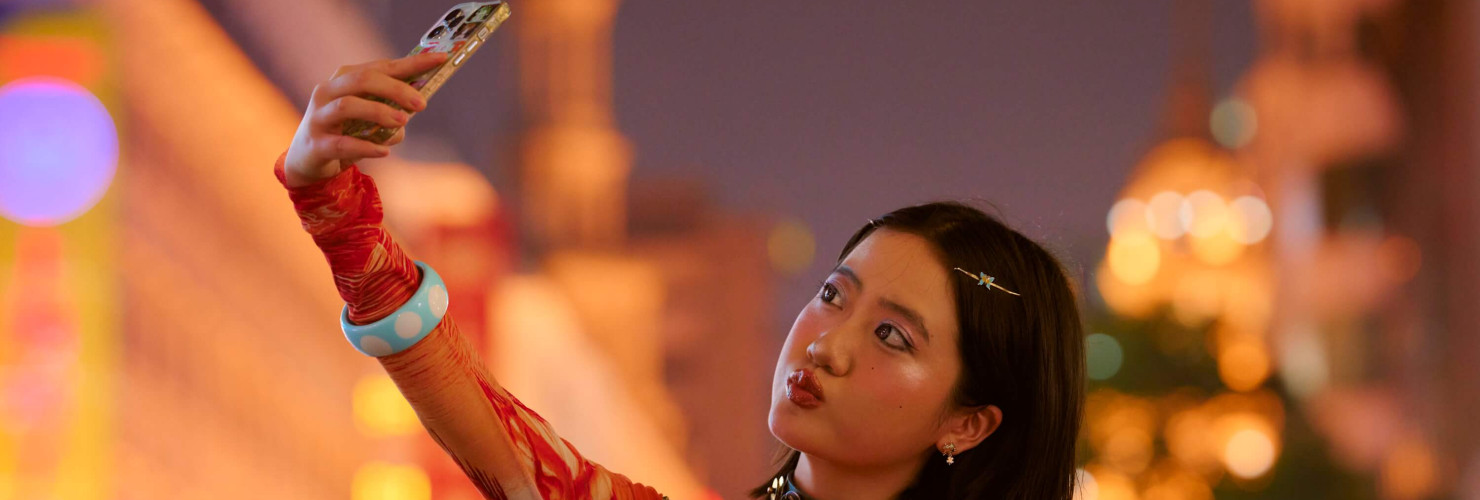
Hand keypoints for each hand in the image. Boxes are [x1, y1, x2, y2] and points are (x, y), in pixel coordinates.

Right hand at [283, 52, 447, 186]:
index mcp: (344, 80)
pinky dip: (366, 146)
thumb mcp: (369, 117)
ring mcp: (319, 118)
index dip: (411, 63)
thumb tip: (418, 103)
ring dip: (379, 112)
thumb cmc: (344, 132)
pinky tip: (384, 151)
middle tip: (422, 104)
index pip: (381, 66)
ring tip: (402, 123)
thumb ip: (390, 108)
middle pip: (362, 80)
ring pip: (348, 106)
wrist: (307, 160)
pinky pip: (342, 143)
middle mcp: (328, 92)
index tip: (440, 60)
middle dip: (395, 89)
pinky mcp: (316, 145)